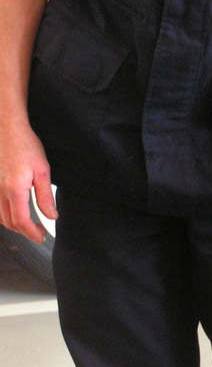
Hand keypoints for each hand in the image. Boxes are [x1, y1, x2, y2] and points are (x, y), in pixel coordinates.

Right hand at [0, 120, 55, 243]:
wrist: (7, 129)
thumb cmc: (26, 146)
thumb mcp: (43, 171)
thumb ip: (45, 196)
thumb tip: (51, 216)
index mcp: (14, 190)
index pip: (21, 221)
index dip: (31, 233)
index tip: (41, 237)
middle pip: (9, 222)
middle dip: (25, 231)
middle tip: (39, 233)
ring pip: (0, 216)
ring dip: (15, 224)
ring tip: (30, 226)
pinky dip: (5, 215)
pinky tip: (15, 213)